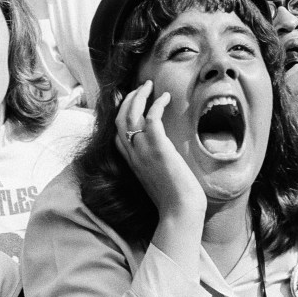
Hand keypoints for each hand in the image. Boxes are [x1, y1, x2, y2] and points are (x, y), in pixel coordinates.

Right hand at [113, 81, 206, 220]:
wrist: (179, 211)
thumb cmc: (174, 201)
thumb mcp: (158, 181)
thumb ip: (154, 167)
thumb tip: (163, 159)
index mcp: (131, 163)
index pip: (118, 135)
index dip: (122, 115)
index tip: (131, 103)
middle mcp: (133, 155)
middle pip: (120, 120)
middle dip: (128, 100)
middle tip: (141, 88)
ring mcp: (143, 151)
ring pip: (131, 115)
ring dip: (139, 96)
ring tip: (149, 85)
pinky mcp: (158, 148)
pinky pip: (151, 118)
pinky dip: (156, 104)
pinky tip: (166, 98)